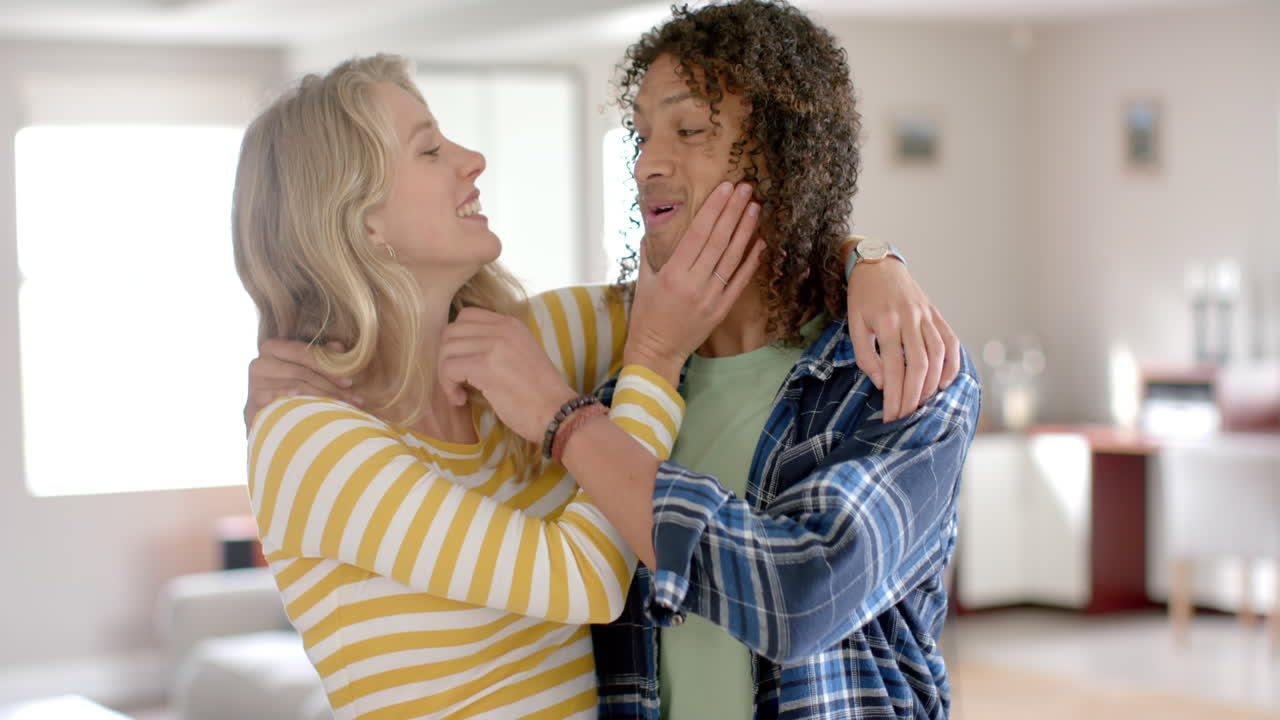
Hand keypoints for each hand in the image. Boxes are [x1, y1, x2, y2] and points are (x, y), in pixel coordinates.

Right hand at [244, 339, 361, 429]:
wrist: (271, 427)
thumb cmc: (294, 394)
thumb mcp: (308, 372)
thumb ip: (321, 358)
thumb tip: (339, 346)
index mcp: (272, 348)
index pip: (303, 352)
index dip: (328, 366)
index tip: (349, 382)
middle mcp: (259, 364)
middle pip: (301, 372)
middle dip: (330, 387)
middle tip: (353, 400)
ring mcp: (253, 386)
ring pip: (295, 388)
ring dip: (323, 399)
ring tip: (344, 409)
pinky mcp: (251, 407)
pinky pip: (279, 403)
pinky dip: (298, 405)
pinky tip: (312, 409)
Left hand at [438, 308, 577, 443]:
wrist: (558, 413)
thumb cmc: (540, 395)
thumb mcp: (520, 356)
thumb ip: (496, 346)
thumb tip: (461, 352)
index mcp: (511, 324)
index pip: (466, 316)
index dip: (457, 340)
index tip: (464, 364)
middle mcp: (502, 328)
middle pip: (451, 331)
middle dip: (447, 358)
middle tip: (457, 380)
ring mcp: (494, 345)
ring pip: (446, 350)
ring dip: (446, 374)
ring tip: (459, 393)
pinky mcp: (485, 366)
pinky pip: (448, 369)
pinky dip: (448, 386)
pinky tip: (461, 400)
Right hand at [624, 181, 764, 382]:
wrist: (657, 351)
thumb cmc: (646, 314)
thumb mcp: (643, 279)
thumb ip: (651, 249)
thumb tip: (656, 220)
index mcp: (673, 273)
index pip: (698, 233)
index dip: (713, 209)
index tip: (725, 188)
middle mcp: (694, 283)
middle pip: (719, 240)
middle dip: (733, 211)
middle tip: (746, 188)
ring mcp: (711, 297)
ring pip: (732, 257)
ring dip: (745, 230)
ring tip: (754, 207)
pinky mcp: (721, 309)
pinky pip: (740, 281)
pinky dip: (751, 261)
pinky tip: (760, 242)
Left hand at [847, 259, 959, 421]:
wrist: (878, 264)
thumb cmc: (863, 297)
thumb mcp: (854, 324)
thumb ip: (866, 355)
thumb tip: (883, 384)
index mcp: (886, 322)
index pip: (894, 368)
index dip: (894, 396)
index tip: (890, 417)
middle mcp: (911, 319)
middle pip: (919, 365)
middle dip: (914, 396)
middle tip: (906, 417)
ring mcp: (927, 316)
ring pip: (938, 355)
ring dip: (933, 384)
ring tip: (923, 404)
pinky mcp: (937, 314)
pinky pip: (951, 341)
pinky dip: (952, 364)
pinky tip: (945, 384)